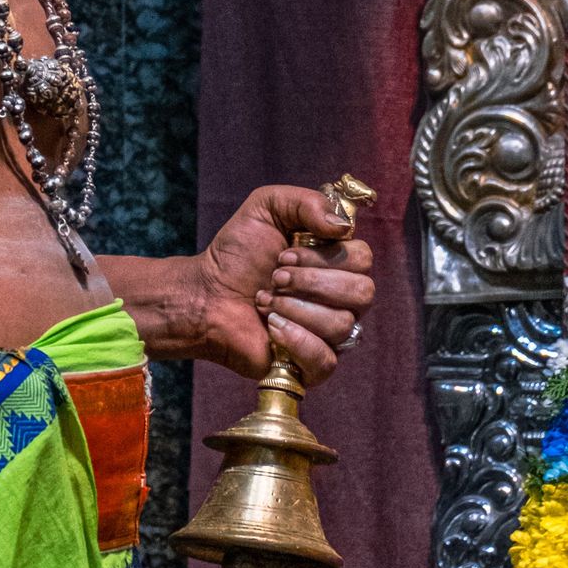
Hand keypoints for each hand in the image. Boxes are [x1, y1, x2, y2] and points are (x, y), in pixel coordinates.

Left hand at [194, 184, 375, 382]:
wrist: (205, 296)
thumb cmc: (236, 255)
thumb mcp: (266, 207)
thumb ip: (308, 202)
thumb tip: (342, 226)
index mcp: (337, 262)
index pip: (362, 258)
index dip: (324, 256)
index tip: (284, 255)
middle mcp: (341, 299)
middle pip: (362, 292)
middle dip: (311, 282)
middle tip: (275, 278)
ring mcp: (329, 334)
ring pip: (343, 324)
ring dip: (295, 309)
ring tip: (265, 302)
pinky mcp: (312, 365)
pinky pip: (327, 360)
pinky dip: (296, 340)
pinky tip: (271, 329)